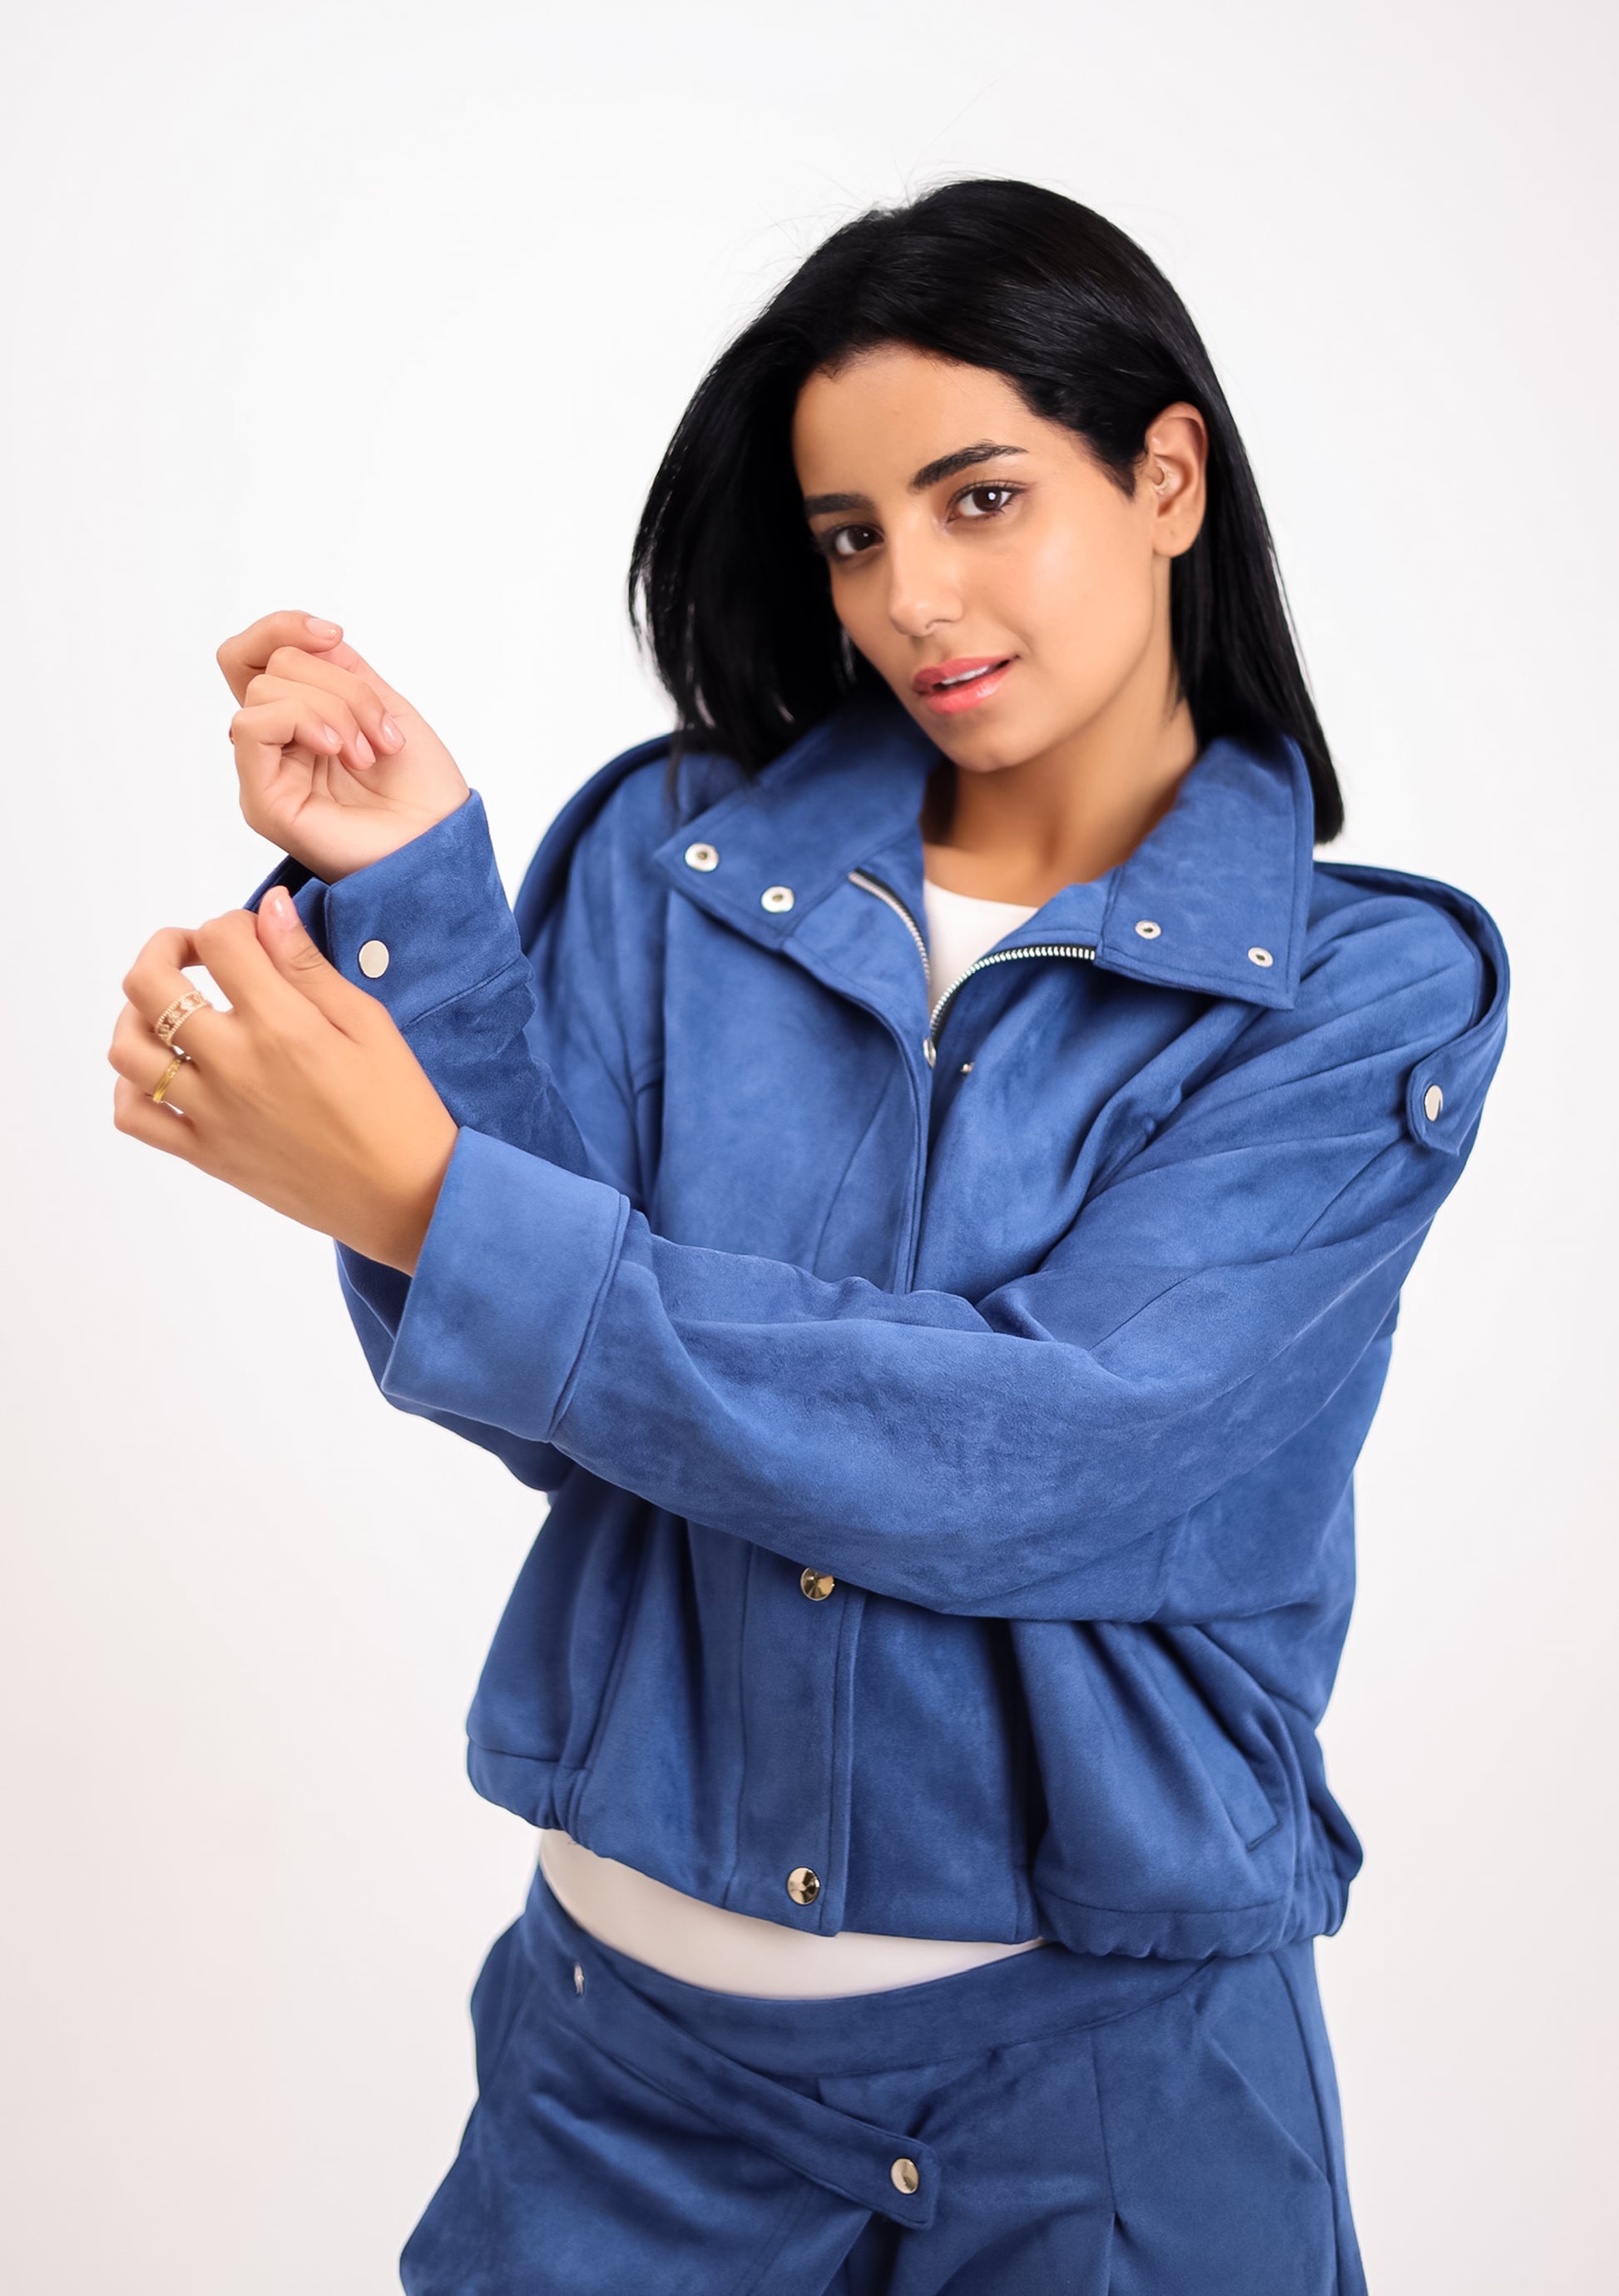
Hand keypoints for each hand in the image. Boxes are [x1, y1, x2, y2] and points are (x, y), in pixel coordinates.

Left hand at [109, 889, 459, 1274]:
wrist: (405, 1198)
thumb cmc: (399, 1109)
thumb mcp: (368, 1024)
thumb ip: (308, 966)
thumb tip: (269, 908)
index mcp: (282, 1026)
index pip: (220, 940)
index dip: (234, 923)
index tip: (255, 938)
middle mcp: (235, 1066)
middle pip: (149, 985)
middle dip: (166, 949)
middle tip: (196, 954)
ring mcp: (212, 1113)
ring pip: (128, 1048)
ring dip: (138, 1014)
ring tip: (173, 1010)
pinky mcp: (207, 1154)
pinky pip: (135, 1115)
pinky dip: (132, 1086)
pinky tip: (165, 1072)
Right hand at [217, 608, 470, 881]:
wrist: (441, 844)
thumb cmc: (422, 790)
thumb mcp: (384, 706)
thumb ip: (339, 668)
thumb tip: (308, 637)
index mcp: (301, 722)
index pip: (256, 655)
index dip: (284, 628)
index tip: (335, 634)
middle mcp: (277, 747)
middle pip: (272, 666)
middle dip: (339, 684)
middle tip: (381, 734)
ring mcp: (266, 774)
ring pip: (265, 690)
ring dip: (334, 707)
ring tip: (369, 753)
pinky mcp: (263, 801)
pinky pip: (253, 726)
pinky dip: (302, 719)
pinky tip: (339, 749)